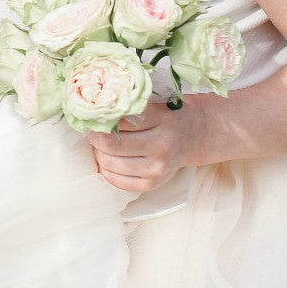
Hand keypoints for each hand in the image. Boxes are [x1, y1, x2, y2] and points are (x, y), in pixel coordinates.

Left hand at [87, 98, 204, 192]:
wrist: (195, 136)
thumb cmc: (170, 115)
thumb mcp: (156, 103)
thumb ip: (131, 106)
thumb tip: (97, 110)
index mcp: (162, 120)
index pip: (120, 121)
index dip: (101, 119)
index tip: (92, 115)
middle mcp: (161, 146)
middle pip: (111, 145)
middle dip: (95, 137)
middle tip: (91, 131)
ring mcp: (158, 168)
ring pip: (111, 164)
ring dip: (98, 154)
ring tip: (99, 145)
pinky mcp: (152, 184)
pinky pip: (117, 181)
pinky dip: (106, 170)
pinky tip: (107, 160)